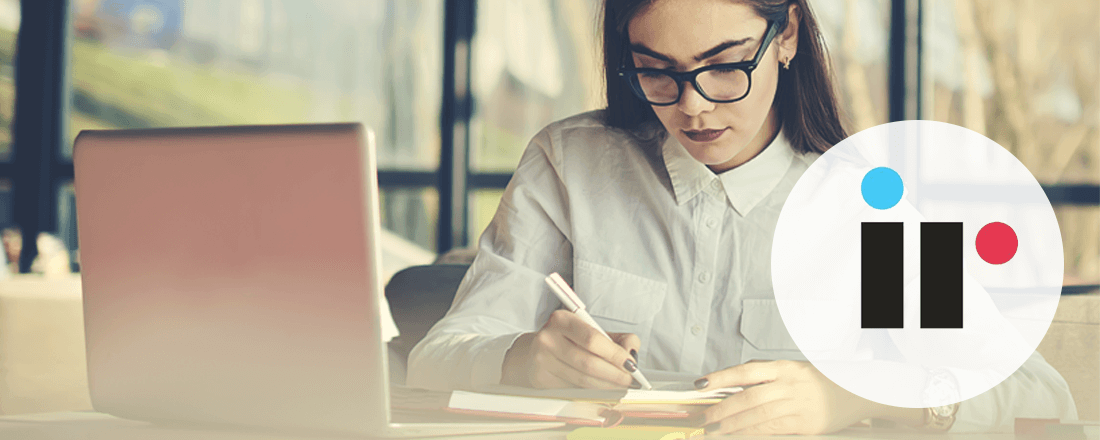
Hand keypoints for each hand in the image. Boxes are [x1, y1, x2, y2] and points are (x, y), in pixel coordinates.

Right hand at [501, 310, 639, 388]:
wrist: (534, 352)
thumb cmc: (569, 341)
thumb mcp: (592, 331)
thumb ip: (618, 339)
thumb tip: (632, 354)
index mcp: (563, 319)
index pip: (593, 339)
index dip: (615, 354)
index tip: (631, 364)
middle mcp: (548, 338)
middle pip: (588, 362)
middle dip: (614, 374)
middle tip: (628, 379)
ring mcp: (542, 359)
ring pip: (582, 378)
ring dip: (606, 385)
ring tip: (619, 385)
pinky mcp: (540, 377)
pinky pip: (573, 388)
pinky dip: (591, 390)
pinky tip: (600, 387)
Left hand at [697, 360, 899, 434]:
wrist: (857, 392)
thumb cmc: (820, 382)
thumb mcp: (793, 371)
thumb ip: (766, 376)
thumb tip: (734, 384)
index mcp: (784, 367)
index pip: (746, 370)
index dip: (721, 377)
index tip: (700, 384)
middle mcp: (789, 384)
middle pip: (748, 397)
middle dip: (721, 409)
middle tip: (702, 418)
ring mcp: (798, 405)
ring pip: (758, 416)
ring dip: (733, 425)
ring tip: (714, 431)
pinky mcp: (806, 424)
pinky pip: (773, 429)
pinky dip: (753, 434)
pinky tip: (739, 437)